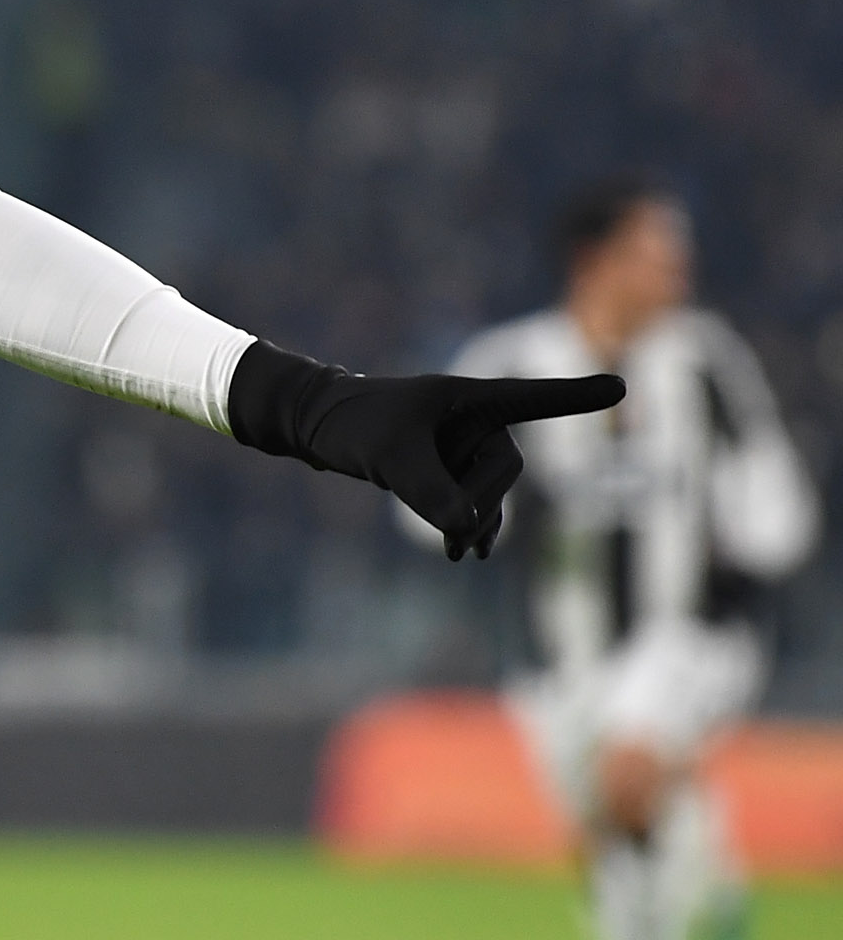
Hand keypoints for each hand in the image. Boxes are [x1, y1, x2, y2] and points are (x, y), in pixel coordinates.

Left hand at [229, 340, 623, 559]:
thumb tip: (470, 531)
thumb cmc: (353, 424)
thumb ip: (428, 491)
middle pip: (505, 468)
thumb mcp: (388, 457)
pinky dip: (474, 525)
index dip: (575, 397)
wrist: (319, 427)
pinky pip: (480, 501)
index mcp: (468, 396)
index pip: (531, 399)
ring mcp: (468, 445)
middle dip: (479, 498)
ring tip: (457, 552)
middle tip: (444, 525)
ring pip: (493, 491)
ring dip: (477, 519)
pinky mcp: (454, 469)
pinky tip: (467, 553)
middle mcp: (476, 418)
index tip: (620, 386)